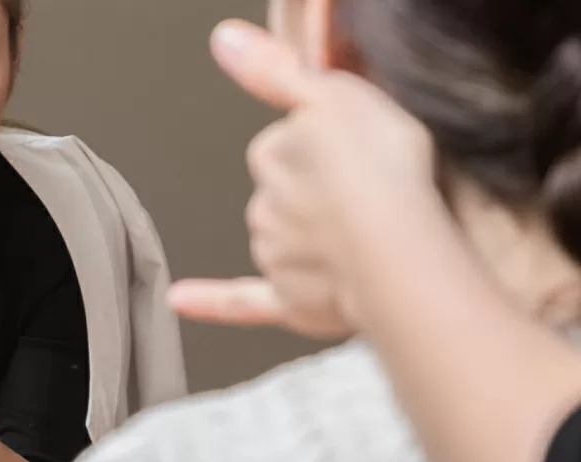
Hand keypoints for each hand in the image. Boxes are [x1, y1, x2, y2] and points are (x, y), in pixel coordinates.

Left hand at [169, 19, 435, 337]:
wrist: (399, 252)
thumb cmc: (380, 172)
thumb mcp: (332, 92)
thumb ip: (274, 68)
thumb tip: (224, 41)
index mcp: (274, 154)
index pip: (283, 144)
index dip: (321, 145)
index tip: (352, 150)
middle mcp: (266, 207)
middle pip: (283, 195)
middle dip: (318, 194)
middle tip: (368, 195)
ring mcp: (276, 256)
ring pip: (280, 242)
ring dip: (309, 241)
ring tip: (364, 237)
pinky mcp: (291, 301)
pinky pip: (242, 302)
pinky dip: (210, 301)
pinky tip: (181, 299)